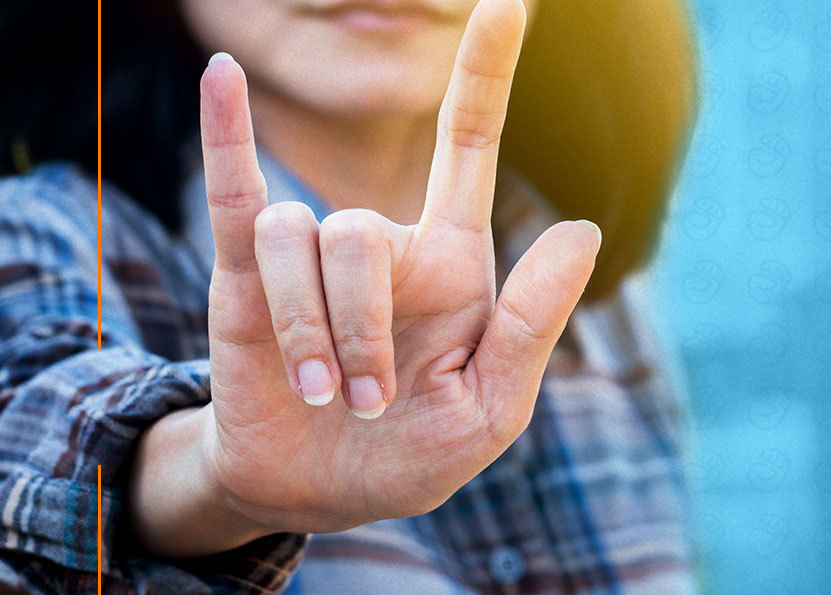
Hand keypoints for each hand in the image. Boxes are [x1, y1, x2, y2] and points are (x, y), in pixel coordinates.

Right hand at [129, 0, 599, 555]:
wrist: (319, 494)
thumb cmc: (413, 455)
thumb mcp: (491, 408)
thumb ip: (531, 324)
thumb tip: (582, 227)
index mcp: (450, 264)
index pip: (466, 147)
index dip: (484, 74)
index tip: (507, 4)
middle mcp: (381, 246)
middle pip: (362, 232)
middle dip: (363, 327)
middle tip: (372, 402)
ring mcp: (310, 257)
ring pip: (303, 241)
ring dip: (314, 332)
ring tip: (326, 398)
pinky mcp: (247, 279)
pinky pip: (235, 194)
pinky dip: (226, 136)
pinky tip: (222, 76)